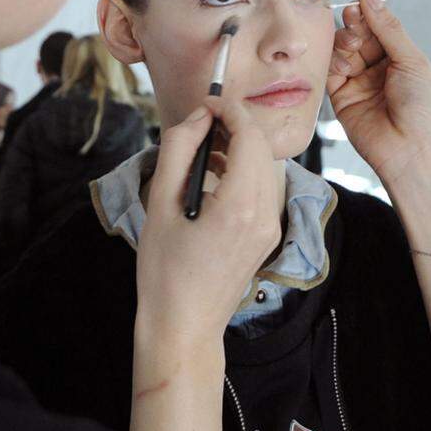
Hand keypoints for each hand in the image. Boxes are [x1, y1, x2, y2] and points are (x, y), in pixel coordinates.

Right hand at [134, 96, 281, 348]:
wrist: (184, 325)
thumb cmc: (164, 271)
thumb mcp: (160, 204)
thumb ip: (180, 150)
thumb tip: (198, 117)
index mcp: (239, 205)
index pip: (250, 136)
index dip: (229, 111)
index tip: (205, 104)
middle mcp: (265, 213)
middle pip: (262, 148)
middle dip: (235, 127)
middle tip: (202, 124)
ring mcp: (270, 226)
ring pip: (266, 166)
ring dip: (240, 149)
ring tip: (204, 150)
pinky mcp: (268, 235)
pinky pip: (264, 188)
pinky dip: (244, 172)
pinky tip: (215, 177)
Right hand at [327, 0, 430, 184]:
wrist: (411, 151)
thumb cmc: (422, 111)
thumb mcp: (411, 61)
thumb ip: (388, 28)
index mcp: (400, 59)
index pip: (378, 29)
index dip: (368, 16)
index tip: (360, 5)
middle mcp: (378, 70)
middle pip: (358, 36)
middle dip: (355, 26)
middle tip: (354, 21)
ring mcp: (359, 83)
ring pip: (342, 51)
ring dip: (345, 42)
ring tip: (353, 46)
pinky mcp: (342, 98)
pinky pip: (331, 72)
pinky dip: (333, 61)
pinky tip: (343, 61)